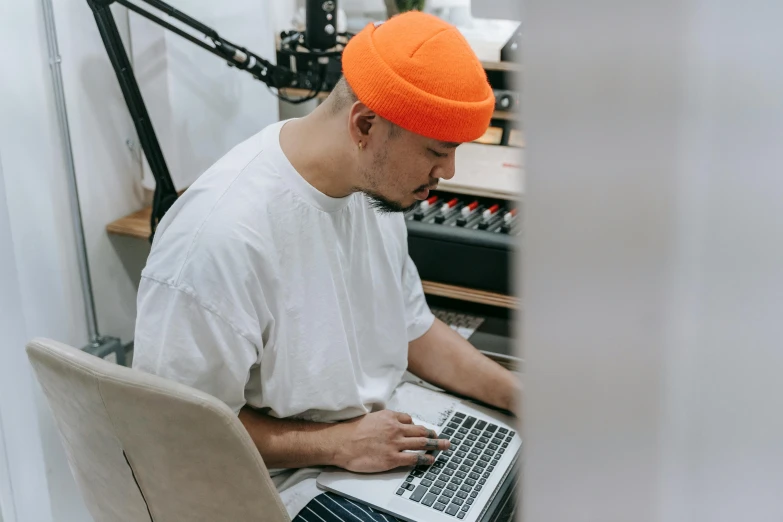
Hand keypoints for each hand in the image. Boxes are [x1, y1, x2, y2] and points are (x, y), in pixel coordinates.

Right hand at [331, 410, 450, 472]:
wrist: (340, 443)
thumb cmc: (350, 431)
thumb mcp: (369, 417)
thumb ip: (382, 420)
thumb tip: (388, 424)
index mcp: (389, 416)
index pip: (409, 419)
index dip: (416, 426)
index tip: (421, 430)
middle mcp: (395, 428)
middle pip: (420, 431)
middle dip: (433, 434)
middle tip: (441, 437)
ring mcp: (395, 444)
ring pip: (422, 443)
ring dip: (436, 445)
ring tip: (445, 446)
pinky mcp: (392, 459)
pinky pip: (414, 459)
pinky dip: (425, 459)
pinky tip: (431, 460)